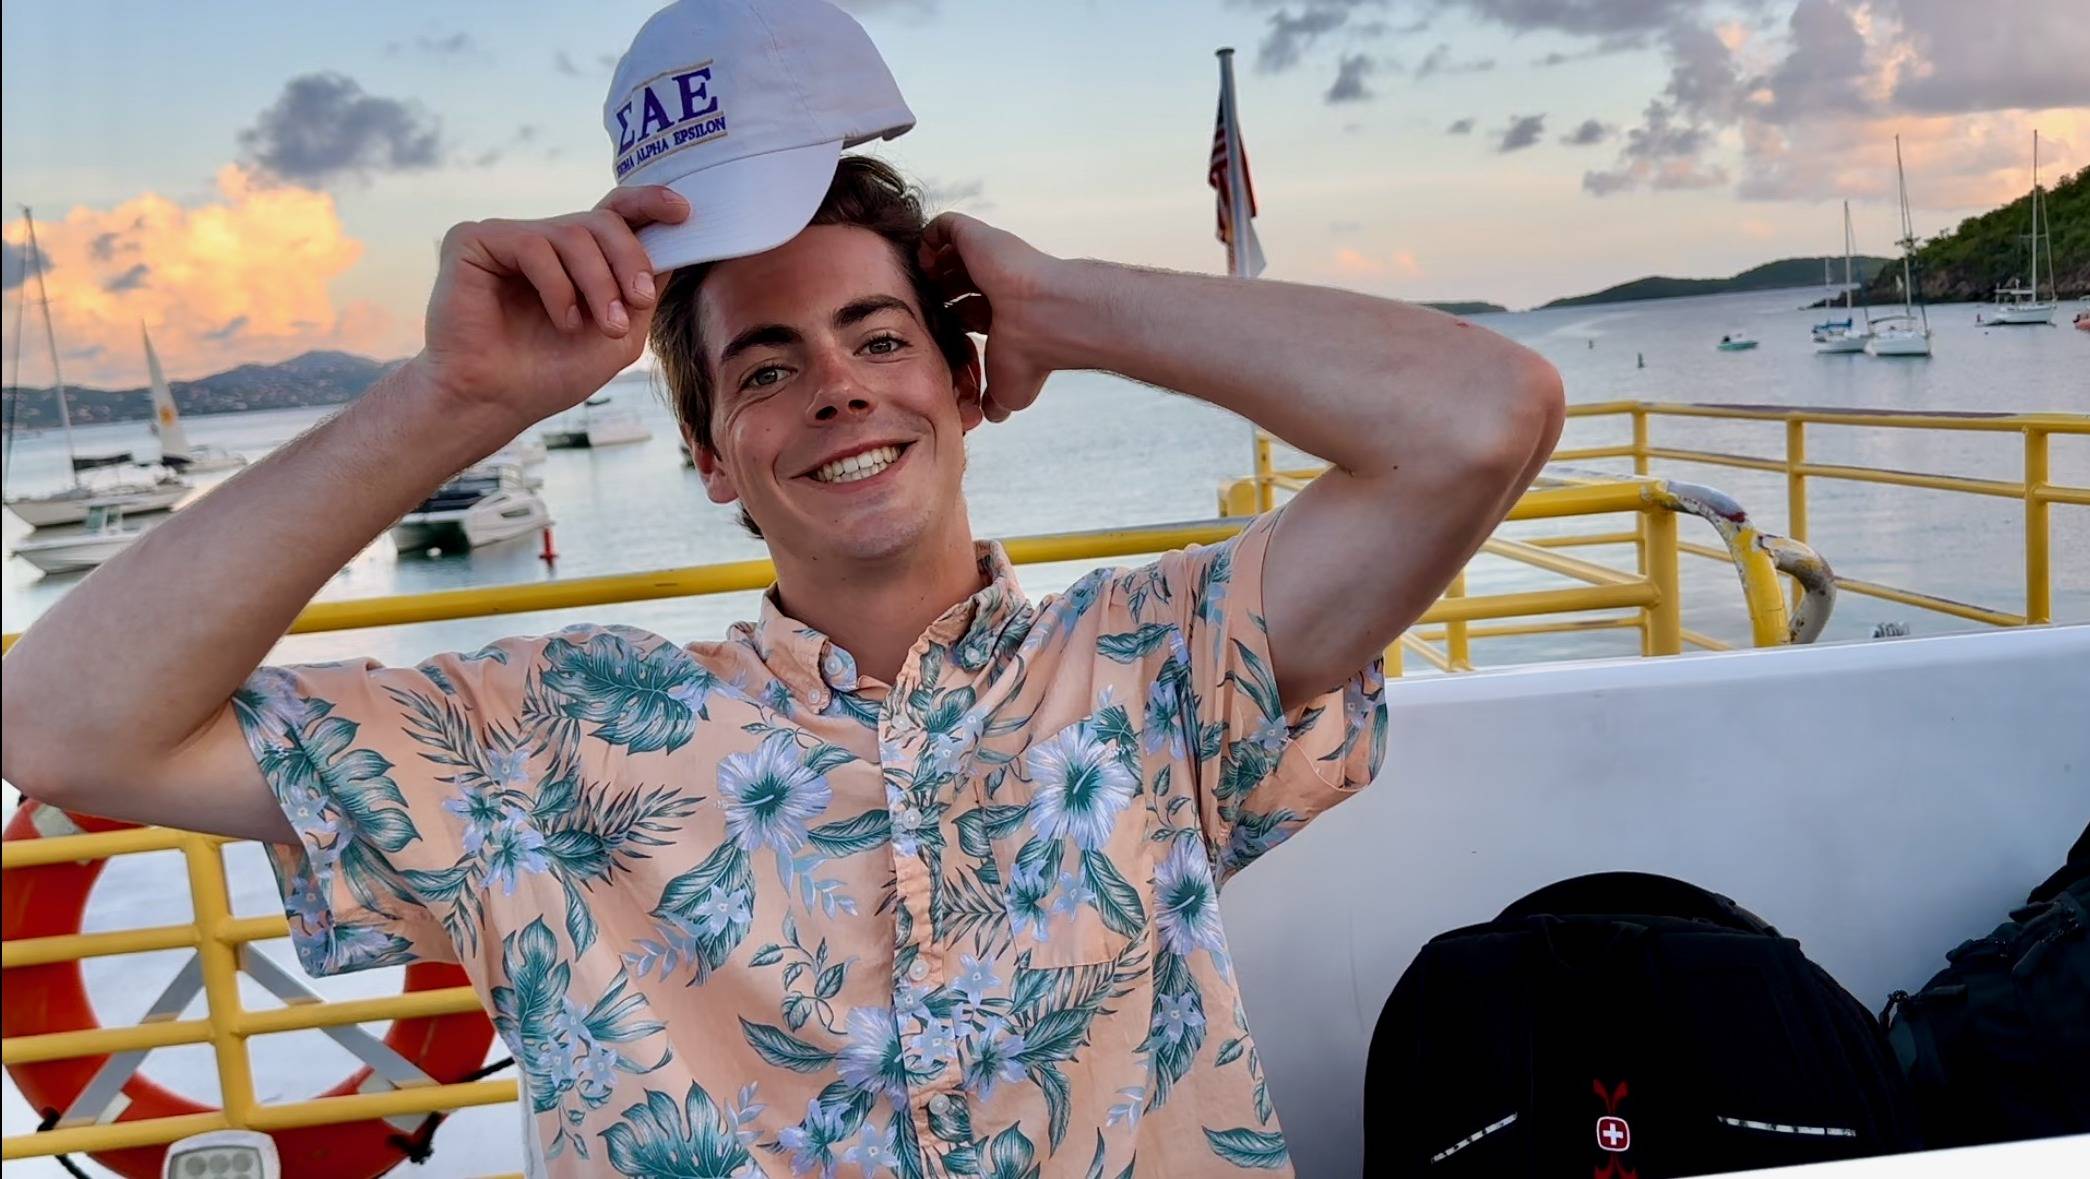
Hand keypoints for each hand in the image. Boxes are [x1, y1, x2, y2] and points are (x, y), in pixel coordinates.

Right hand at [414, 186, 689, 431]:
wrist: (495, 402)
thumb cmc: (550, 374)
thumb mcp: (620, 335)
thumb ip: (645, 292)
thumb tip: (672, 248)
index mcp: (576, 259)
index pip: (614, 214)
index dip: (649, 203)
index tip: (683, 211)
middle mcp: (543, 241)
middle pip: (603, 221)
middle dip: (630, 259)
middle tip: (640, 300)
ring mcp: (508, 237)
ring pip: (573, 232)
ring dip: (599, 282)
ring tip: (604, 325)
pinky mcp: (473, 240)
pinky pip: (532, 244)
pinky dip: (558, 286)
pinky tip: (563, 320)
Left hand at [918, 212, 1064, 422]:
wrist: (1049, 319)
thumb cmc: (1034, 355)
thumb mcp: (1010, 392)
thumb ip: (995, 404)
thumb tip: (990, 419)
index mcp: (1001, 315)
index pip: (966, 312)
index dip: (944, 321)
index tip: (926, 335)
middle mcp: (995, 286)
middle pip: (954, 284)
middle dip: (932, 294)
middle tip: (912, 309)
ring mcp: (987, 260)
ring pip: (949, 254)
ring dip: (928, 266)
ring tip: (913, 285)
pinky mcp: (977, 238)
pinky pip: (944, 226)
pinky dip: (927, 239)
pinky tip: (923, 263)